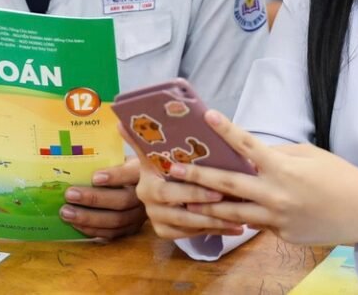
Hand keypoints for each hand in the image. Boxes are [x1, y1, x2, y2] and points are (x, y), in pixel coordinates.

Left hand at [58, 157, 146, 239]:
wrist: (137, 183)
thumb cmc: (121, 166)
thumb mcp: (118, 157)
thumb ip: (104, 160)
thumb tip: (76, 163)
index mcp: (143, 172)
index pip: (133, 174)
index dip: (116, 176)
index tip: (94, 177)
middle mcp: (145, 196)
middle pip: (122, 200)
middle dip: (94, 199)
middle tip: (69, 194)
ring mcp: (139, 215)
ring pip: (116, 220)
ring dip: (88, 218)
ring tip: (66, 212)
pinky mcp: (131, 229)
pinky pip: (112, 233)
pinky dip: (92, 229)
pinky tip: (75, 224)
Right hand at [118, 123, 244, 240]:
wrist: (158, 182)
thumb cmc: (163, 162)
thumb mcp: (154, 151)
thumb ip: (141, 138)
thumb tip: (119, 121)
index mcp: (147, 184)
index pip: (169, 191)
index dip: (192, 193)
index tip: (216, 190)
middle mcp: (149, 204)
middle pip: (179, 212)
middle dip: (205, 208)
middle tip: (228, 202)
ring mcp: (157, 220)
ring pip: (188, 226)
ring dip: (214, 223)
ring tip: (238, 219)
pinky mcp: (165, 232)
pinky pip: (191, 235)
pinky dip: (214, 232)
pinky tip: (235, 227)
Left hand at [171, 111, 357, 245]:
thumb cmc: (339, 177)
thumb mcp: (309, 155)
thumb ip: (277, 154)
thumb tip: (250, 154)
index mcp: (283, 168)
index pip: (248, 146)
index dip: (226, 130)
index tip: (207, 116)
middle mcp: (275, 195)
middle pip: (228, 185)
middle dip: (197, 177)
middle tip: (174, 170)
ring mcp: (277, 219)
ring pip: (233, 213)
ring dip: (206, 206)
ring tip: (183, 199)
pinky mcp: (281, 236)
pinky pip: (254, 225)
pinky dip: (236, 219)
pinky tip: (216, 215)